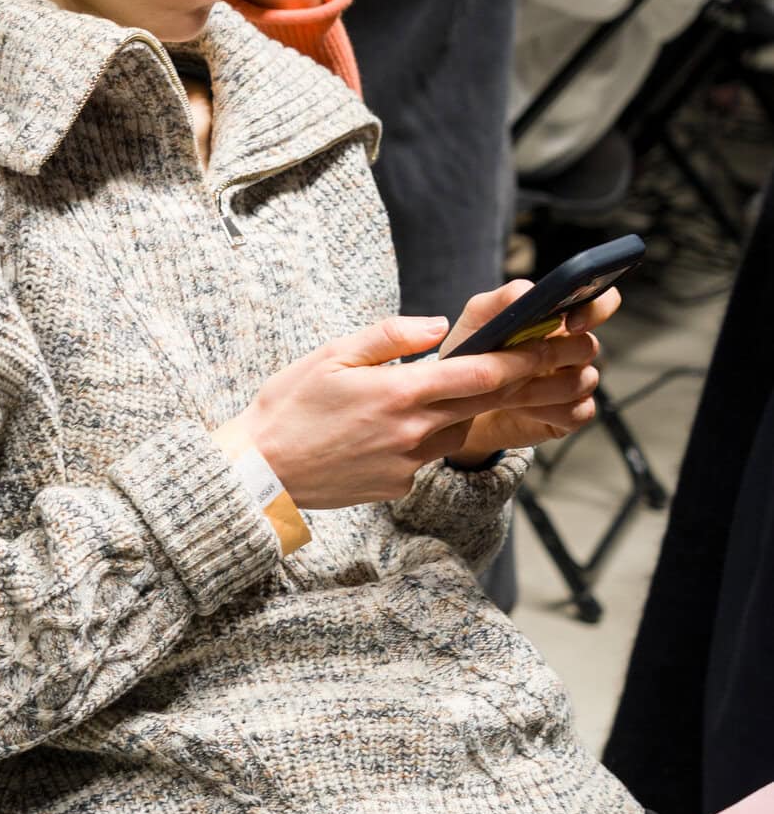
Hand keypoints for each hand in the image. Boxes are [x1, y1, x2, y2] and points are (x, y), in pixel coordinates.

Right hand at [231, 311, 603, 509]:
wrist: (260, 474)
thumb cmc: (288, 407)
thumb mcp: (332, 355)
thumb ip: (390, 336)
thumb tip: (438, 326)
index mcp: (400, 394)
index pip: (480, 374)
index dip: (523, 356)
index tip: (552, 340)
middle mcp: (413, 433)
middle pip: (484, 404)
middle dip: (520, 379)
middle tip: (549, 360)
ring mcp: (408, 464)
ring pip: (457, 430)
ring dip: (465, 410)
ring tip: (450, 389)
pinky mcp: (399, 486)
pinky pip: (428, 455)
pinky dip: (427, 437)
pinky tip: (394, 428)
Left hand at [441, 280, 617, 464]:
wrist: (460, 404)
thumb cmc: (472, 356)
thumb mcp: (477, 320)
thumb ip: (502, 299)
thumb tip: (528, 291)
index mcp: (559, 320)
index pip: (599, 304)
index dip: (595, 309)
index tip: (571, 323)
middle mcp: (572, 349)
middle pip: (588, 346)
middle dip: (553, 356)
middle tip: (521, 364)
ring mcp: (575, 382)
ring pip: (584, 380)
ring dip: (542, 387)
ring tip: (507, 391)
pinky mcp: (572, 414)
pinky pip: (578, 411)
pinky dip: (547, 411)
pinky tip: (521, 409)